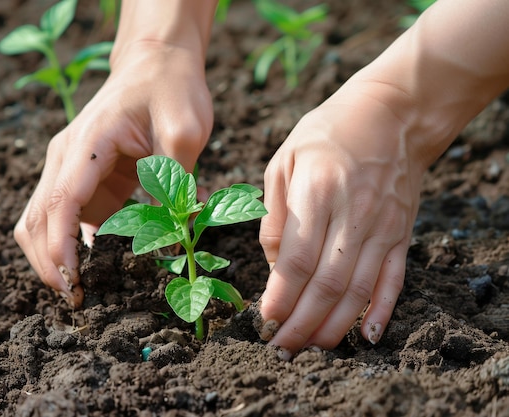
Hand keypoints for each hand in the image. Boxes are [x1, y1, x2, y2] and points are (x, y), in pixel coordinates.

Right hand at [14, 42, 212, 306]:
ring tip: (78, 292)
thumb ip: (177, 179)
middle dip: (49, 262)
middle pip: (37, 217)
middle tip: (74, 300)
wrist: (157, 65)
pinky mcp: (87, 179)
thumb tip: (175, 233)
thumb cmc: (170, 90)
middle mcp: (68, 157)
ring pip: (42, 220)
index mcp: (87, 143)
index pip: (61, 201)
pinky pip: (68, 218)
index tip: (71, 283)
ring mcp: (72, 168)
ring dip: (53, 257)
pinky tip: (94, 266)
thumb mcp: (185, 128)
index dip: (59, 246)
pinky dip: (71, 245)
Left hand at [257, 83, 424, 354]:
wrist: (391, 115)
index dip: (280, 296)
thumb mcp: (284, 161)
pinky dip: (382, 311)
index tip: (264, 318)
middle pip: (327, 284)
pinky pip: (394, 279)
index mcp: (317, 194)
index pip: (297, 260)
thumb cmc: (327, 135)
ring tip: (311, 349)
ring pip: (358, 290)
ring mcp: (382, 227)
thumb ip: (274, 213)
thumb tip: (274, 264)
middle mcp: (353, 215)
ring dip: (333, 326)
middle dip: (301, 323)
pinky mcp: (401, 234)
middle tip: (281, 347)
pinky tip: (365, 336)